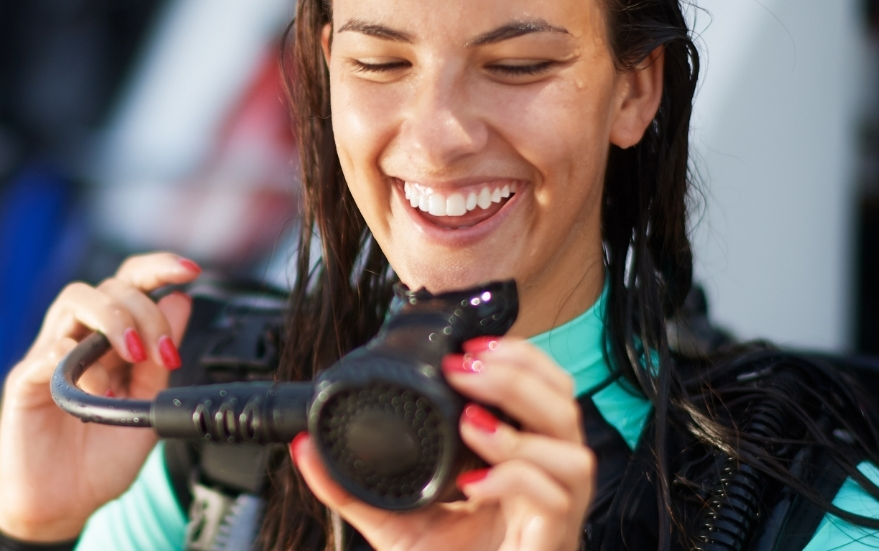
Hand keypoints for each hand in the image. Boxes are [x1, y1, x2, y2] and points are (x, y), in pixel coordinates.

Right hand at [0, 252, 200, 541]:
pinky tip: (95, 382)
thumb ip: (161, 361)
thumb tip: (181, 303)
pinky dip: (72, 354)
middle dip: (144, 309)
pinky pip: (46, 349)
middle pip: (109, 287)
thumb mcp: (147, 407)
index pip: (130, 284)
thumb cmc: (98, 459)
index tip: (190, 270)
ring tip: (134, 354)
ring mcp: (49, 356)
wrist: (62, 506)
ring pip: (75, 300)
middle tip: (159, 352)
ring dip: (112, 317)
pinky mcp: (25, 382)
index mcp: (110, 342)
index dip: (158, 268)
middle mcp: (79, 339)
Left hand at [290, 337, 592, 550]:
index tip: (467, 346)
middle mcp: (543, 479)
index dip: (517, 360)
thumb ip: (350, 485)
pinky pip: (554, 497)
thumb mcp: (392, 520)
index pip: (543, 392)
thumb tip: (305, 446)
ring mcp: (554, 511)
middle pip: (565, 405)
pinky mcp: (551, 540)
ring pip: (573, 449)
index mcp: (518, 461)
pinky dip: (516, 478)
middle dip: (518, 374)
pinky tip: (475, 482)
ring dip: (521, 425)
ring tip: (471, 421)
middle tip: (464, 368)